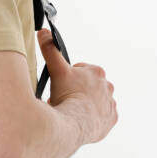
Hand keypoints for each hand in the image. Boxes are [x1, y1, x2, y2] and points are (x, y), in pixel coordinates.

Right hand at [36, 28, 117, 143]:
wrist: (76, 124)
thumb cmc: (67, 96)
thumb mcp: (57, 70)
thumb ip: (50, 50)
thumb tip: (44, 33)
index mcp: (97, 72)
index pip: (80, 71)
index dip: (68, 79)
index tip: (61, 87)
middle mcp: (108, 86)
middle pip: (88, 87)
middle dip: (77, 91)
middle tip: (64, 99)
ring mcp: (111, 104)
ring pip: (95, 101)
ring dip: (85, 105)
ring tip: (72, 112)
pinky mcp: (111, 119)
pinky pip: (102, 117)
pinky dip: (93, 118)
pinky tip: (82, 121)